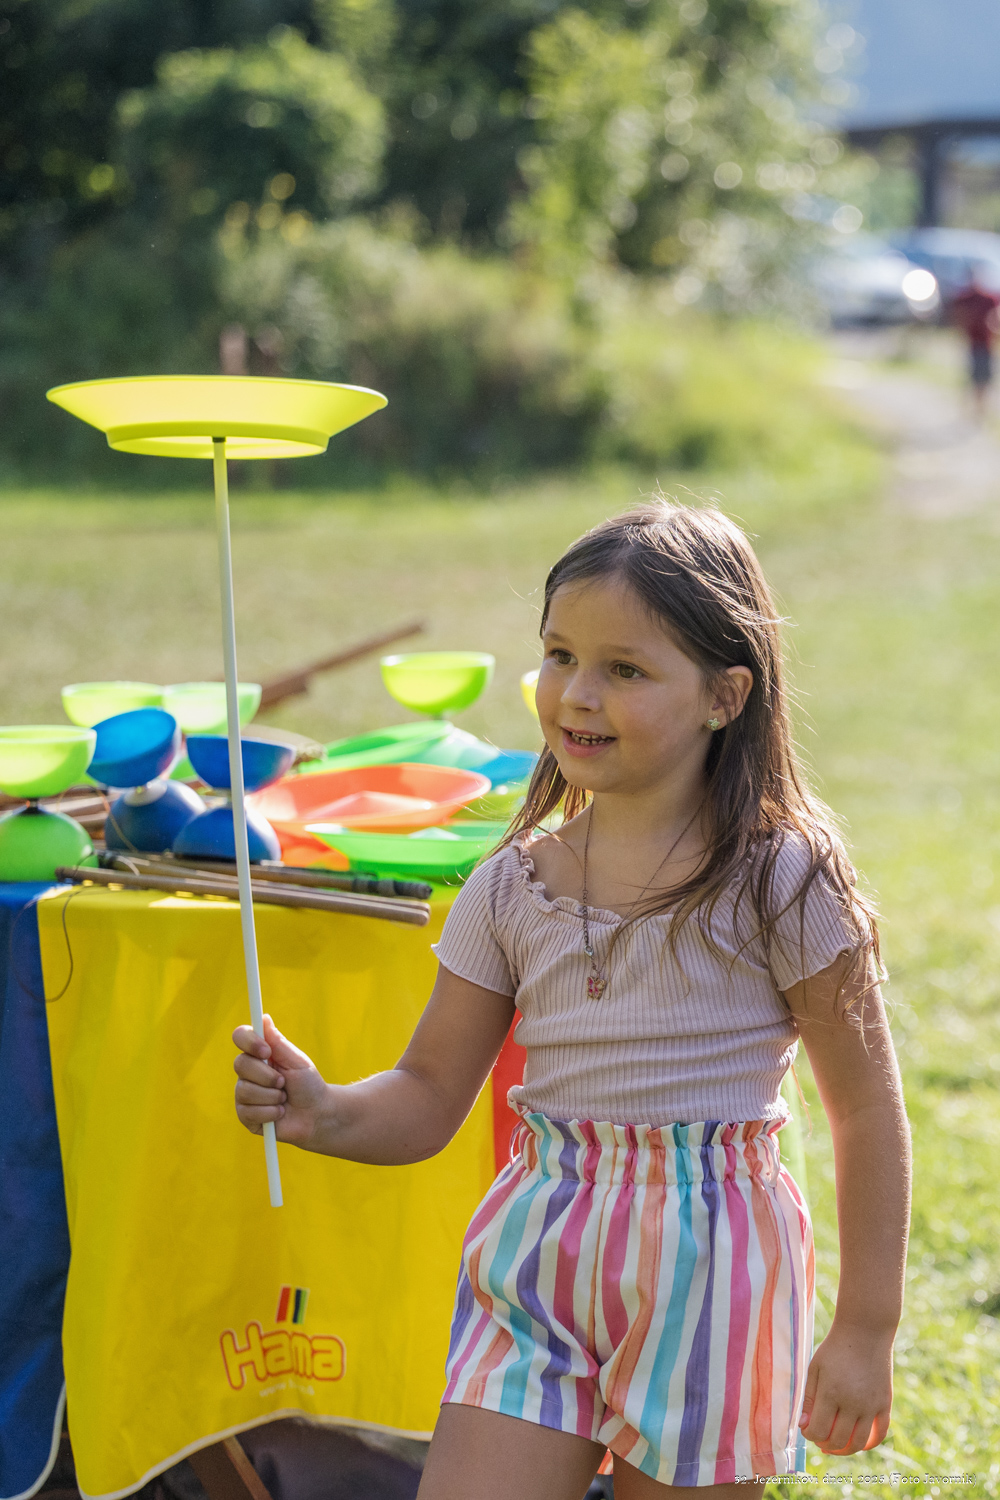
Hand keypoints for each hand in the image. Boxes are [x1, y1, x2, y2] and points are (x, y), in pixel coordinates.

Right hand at [233, 1014, 329, 1147]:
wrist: (316, 1114)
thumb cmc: (308, 1084)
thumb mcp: (296, 1061)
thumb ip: (278, 1042)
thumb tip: (264, 1018)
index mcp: (259, 1054)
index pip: (240, 1037)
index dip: (250, 1042)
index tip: (267, 1051)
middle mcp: (248, 1072)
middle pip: (240, 1064)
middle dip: (268, 1076)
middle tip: (284, 1082)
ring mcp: (244, 1093)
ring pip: (245, 1090)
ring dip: (272, 1096)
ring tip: (284, 1099)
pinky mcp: (245, 1115)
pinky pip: (249, 1111)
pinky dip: (270, 1112)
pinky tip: (280, 1113)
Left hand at [798, 1322, 893, 1454]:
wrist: (865, 1331)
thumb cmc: (835, 1348)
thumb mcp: (815, 1368)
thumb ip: (808, 1398)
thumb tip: (803, 1425)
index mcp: (831, 1392)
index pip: (819, 1431)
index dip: (810, 1434)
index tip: (807, 1428)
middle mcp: (853, 1403)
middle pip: (838, 1441)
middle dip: (825, 1444)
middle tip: (820, 1438)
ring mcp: (871, 1405)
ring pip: (859, 1443)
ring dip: (845, 1449)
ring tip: (836, 1445)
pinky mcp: (885, 1403)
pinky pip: (879, 1434)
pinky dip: (868, 1444)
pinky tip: (857, 1442)